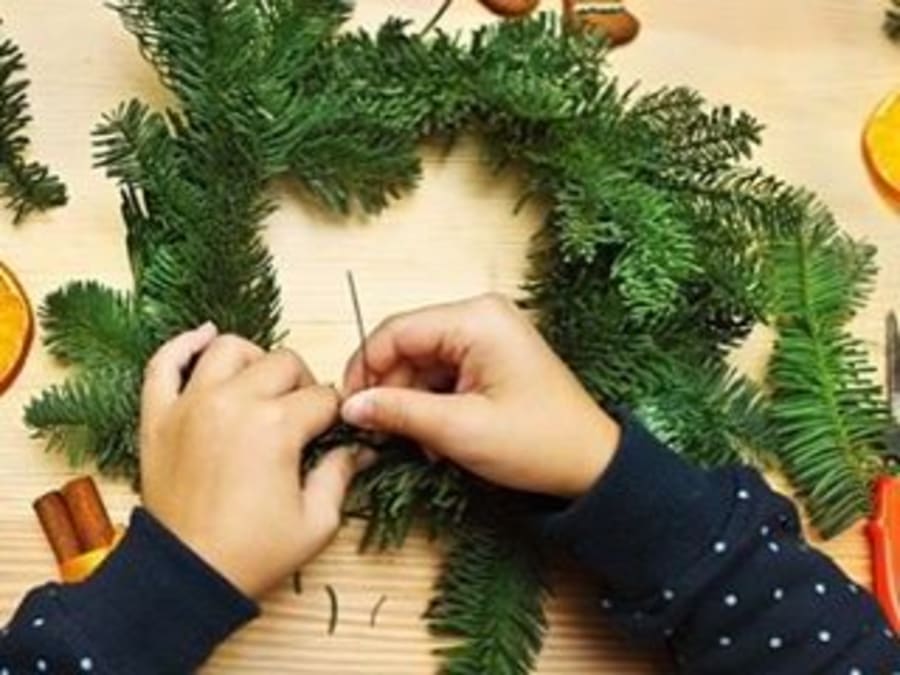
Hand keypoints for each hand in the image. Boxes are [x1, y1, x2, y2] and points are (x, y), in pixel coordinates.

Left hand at [140, 324, 362, 597]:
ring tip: (262, 385)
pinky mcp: (158, 417)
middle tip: (304, 417)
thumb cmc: (252, 554)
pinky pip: (164, 363)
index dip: (337, 414)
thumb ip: (340, 474)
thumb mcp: (316, 522)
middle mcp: (233, 402)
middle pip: (284, 362)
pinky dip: (184, 344)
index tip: (336, 431)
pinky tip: (205, 338)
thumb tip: (360, 449)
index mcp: (276, 426)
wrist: (186, 578)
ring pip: (229, 349)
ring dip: (254, 360)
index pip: (323, 397)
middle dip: (304, 385)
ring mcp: (191, 405)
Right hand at [340, 294, 620, 498]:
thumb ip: (398, 411)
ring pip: (422, 363)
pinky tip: (440, 438)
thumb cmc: (538, 443)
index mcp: (476, 320)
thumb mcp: (459, 430)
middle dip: (392, 391)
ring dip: (413, 404)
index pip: (396, 332)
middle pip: (407, 346)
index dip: (364, 369)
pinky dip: (433, 404)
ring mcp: (487, 335)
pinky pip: (443, 373)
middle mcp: (481, 316)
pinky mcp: (491, 356)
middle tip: (385, 434)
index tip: (350, 408)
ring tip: (425, 445)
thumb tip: (350, 405)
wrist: (591, 465)